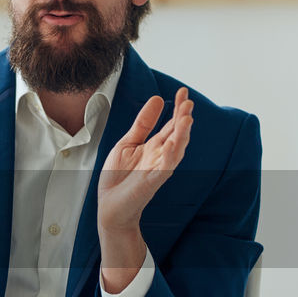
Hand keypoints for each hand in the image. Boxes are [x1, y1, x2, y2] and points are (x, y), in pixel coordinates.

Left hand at [97, 87, 192, 234]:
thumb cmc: (118, 176)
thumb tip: (158, 99)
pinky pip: (163, 168)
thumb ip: (143, 123)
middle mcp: (160, 156)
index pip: (171, 124)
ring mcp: (158, 169)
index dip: (177, 108)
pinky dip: (169, 156)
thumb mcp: (128, 143)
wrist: (109, 205)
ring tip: (186, 118)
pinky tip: (172, 144)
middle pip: (177, 134)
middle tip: (188, 102)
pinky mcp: (151, 182)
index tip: (183, 91)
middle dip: (183, 119)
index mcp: (155, 146)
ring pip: (175, 150)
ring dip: (182, 135)